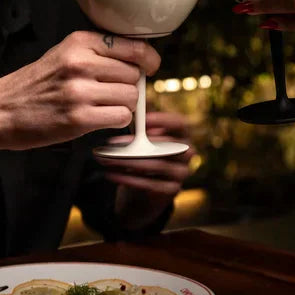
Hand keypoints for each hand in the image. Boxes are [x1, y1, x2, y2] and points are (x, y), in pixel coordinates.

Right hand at [0, 31, 159, 150]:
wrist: (0, 110)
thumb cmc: (36, 84)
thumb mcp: (64, 53)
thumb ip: (98, 52)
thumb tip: (140, 59)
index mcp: (79, 42)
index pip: (134, 47)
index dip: (148, 60)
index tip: (149, 66)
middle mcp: (80, 63)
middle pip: (134, 75)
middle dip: (130, 85)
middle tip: (112, 92)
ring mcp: (79, 91)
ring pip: (131, 97)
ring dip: (124, 105)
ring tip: (104, 106)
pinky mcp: (78, 118)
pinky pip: (121, 117)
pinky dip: (117, 120)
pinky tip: (101, 118)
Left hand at [102, 111, 194, 229]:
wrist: (145, 193)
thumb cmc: (144, 158)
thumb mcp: (144, 139)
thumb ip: (141, 124)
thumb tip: (127, 101)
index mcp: (183, 136)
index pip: (180, 124)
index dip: (164, 121)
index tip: (144, 120)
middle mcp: (187, 154)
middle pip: (166, 146)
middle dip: (138, 144)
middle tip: (113, 143)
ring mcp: (181, 173)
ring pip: (156, 166)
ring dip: (129, 162)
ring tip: (107, 159)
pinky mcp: (171, 191)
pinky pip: (150, 185)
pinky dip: (129, 179)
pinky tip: (112, 174)